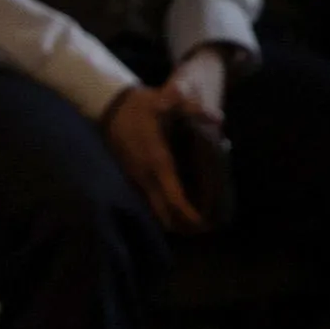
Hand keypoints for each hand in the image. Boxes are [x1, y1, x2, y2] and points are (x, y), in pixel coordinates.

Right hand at [101, 52, 229, 230]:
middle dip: (184, 225)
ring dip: (174, 221)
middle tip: (206, 227)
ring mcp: (136, 180)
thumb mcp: (166, 101)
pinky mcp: (132, 179)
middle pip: (165, 215)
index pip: (173, 199)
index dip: (189, 215)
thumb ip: (193, 109)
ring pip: (155, 212)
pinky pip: (149, 203)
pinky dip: (164, 211)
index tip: (204, 223)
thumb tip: (218, 119)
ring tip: (196, 221)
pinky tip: (179, 207)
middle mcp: (146, 177)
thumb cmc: (141, 106)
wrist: (110, 107)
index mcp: (158, 163)